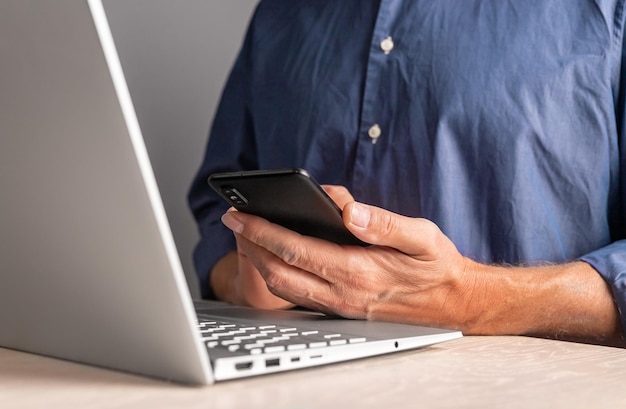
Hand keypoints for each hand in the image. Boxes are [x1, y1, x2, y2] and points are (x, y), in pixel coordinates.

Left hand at [220, 187, 623, 343]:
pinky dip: (277, 276)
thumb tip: (347, 210)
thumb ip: (383, 222)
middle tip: (233, 220)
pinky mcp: (341, 309)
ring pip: (284, 287)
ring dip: (259, 262)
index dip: (262, 230)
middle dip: (250, 244)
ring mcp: (339, 305)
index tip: (239, 214)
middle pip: (279, 270)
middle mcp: (342, 292)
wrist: (453, 303)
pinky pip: (299, 296)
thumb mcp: (420, 235)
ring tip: (247, 236)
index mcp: (357, 270)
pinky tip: (275, 259)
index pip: (295, 248)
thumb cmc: (436, 266)